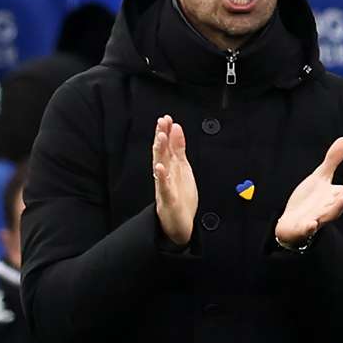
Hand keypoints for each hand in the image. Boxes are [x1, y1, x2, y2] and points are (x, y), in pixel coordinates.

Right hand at [152, 114, 197, 244]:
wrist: (178, 225)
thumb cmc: (180, 196)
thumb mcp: (182, 168)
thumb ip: (179, 149)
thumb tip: (177, 128)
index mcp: (170, 167)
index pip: (167, 147)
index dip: (166, 132)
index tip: (167, 118)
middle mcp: (165, 175)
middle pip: (162, 153)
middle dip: (162, 137)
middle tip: (162, 122)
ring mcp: (165, 187)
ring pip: (161, 167)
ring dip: (160, 152)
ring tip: (160, 138)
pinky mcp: (168, 200)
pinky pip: (164, 187)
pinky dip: (162, 177)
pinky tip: (160, 167)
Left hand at [275, 137, 342, 245]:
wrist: (291, 221)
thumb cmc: (310, 199)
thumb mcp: (320, 177)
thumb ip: (332, 161)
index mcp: (335, 196)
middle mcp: (330, 208)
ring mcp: (318, 218)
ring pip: (331, 214)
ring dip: (339, 206)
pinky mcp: (304, 227)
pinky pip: (309, 229)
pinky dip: (311, 227)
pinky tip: (311, 224)